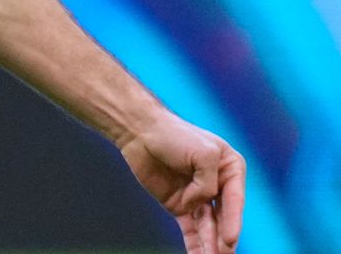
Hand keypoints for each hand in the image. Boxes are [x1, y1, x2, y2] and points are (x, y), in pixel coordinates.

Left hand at [118, 112, 243, 252]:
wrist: (138, 130)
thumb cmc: (173, 134)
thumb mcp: (203, 153)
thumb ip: (207, 183)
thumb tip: (199, 204)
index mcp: (230, 168)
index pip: (235, 200)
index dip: (233, 222)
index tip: (230, 240)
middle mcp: (218, 185)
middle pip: (224, 218)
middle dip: (224, 241)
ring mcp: (198, 197)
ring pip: (208, 227)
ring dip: (210, 246)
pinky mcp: (179, 205)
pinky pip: (191, 229)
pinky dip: (195, 245)